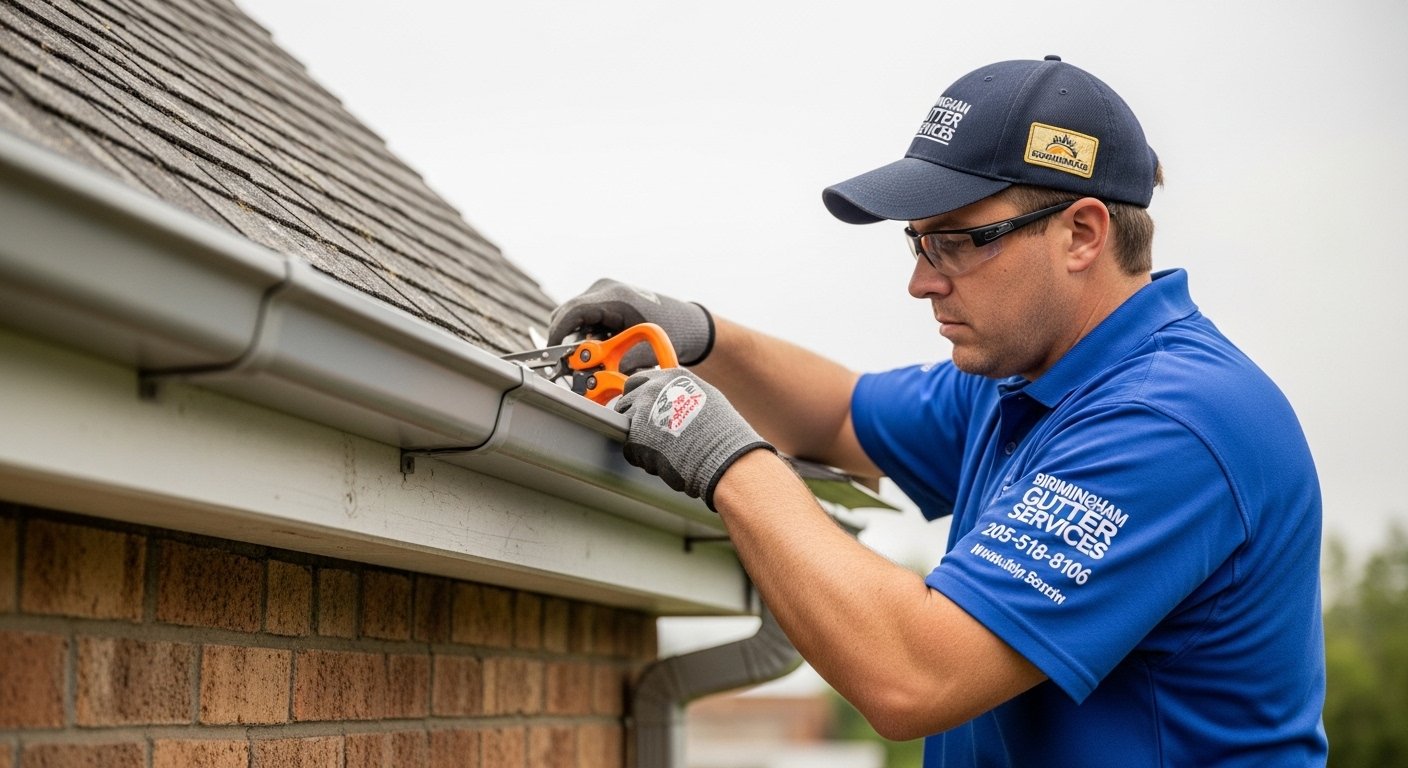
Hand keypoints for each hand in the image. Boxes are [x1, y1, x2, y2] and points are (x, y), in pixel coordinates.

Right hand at [548, 279, 714, 366]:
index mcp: (614, 296)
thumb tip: (590, 379)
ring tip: (588, 362)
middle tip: (568, 366)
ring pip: (573, 318)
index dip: (557, 334)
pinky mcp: (604, 303)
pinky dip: (584, 337)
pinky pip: (583, 320)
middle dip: (564, 341)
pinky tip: (598, 352)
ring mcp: (603, 294)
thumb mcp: (643, 351)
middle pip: (567, 314)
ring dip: (575, 340)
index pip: (573, 311)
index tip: (552, 356)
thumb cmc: (672, 331)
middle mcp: (605, 290)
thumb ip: (615, 365)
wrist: (688, 323)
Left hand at [615, 369, 773, 509]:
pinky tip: (663, 461)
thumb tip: (672, 400)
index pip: (638, 381)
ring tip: (661, 449)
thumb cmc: (721, 432)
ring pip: (625, 426)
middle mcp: (652, 390)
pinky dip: (642, 459)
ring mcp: (641, 413)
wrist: (721, 455)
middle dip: (633, 417)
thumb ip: (681, 394)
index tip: (643, 410)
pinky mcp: (635, 438)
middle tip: (648, 433)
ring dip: (638, 439)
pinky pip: (630, 450)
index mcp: (670, 378)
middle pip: (625, 402)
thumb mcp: (705, 398)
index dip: (639, 398)